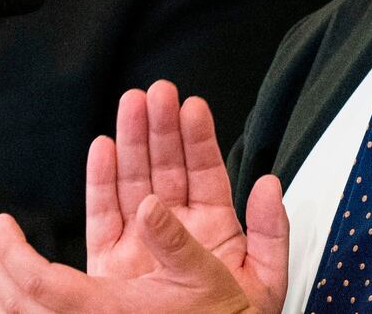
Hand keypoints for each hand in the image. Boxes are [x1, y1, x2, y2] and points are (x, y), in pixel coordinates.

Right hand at [0, 81, 287, 312]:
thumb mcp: (266, 279)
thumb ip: (270, 231)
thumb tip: (270, 183)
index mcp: (216, 230)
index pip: (205, 173)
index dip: (198, 138)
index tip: (191, 105)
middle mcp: (178, 230)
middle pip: (167, 168)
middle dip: (160, 128)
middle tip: (156, 91)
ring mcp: (143, 244)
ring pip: (134, 182)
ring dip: (131, 142)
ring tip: (130, 102)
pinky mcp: (111, 264)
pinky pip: (102, 216)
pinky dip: (100, 181)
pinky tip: (102, 147)